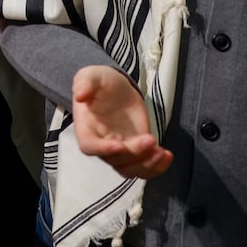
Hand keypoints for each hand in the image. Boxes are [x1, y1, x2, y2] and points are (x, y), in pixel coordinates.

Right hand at [71, 65, 171, 179]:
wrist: (115, 88)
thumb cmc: (99, 83)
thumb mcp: (91, 76)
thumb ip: (85, 84)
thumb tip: (80, 95)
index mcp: (86, 129)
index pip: (90, 146)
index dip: (103, 150)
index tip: (119, 146)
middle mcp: (102, 145)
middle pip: (116, 160)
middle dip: (135, 153)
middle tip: (150, 139)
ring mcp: (121, 151)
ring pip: (131, 169)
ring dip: (148, 165)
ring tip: (163, 153)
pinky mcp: (137, 151)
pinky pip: (145, 167)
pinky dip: (157, 167)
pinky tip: (167, 155)